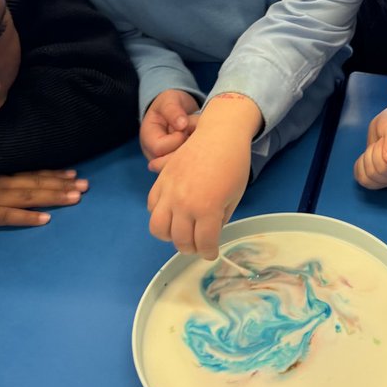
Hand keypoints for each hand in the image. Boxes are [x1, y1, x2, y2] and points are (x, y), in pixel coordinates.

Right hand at [0, 170, 87, 233]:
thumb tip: (11, 187)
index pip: (31, 174)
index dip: (54, 174)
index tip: (75, 173)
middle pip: (36, 183)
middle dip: (63, 184)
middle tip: (87, 185)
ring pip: (29, 196)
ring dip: (54, 196)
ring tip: (76, 197)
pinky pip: (8, 216)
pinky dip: (28, 217)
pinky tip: (46, 220)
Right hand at [146, 92, 262, 256]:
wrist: (219, 134)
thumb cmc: (233, 164)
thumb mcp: (234, 197)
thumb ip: (220, 219)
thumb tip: (208, 234)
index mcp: (207, 209)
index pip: (204, 244)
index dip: (209, 252)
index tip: (211, 252)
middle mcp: (185, 204)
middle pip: (181, 241)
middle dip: (192, 248)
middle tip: (199, 244)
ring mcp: (169, 192)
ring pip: (159, 229)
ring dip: (170, 236)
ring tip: (182, 231)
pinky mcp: (161, 181)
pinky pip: (152, 207)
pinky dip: (160, 215)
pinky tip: (172, 213)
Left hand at [353, 98, 386, 188]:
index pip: (384, 168)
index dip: (378, 151)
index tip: (385, 139)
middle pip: (374, 174)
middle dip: (371, 153)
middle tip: (380, 142)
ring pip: (367, 180)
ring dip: (365, 160)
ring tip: (375, 149)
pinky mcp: (379, 178)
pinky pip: (362, 180)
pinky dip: (360, 167)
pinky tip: (367, 156)